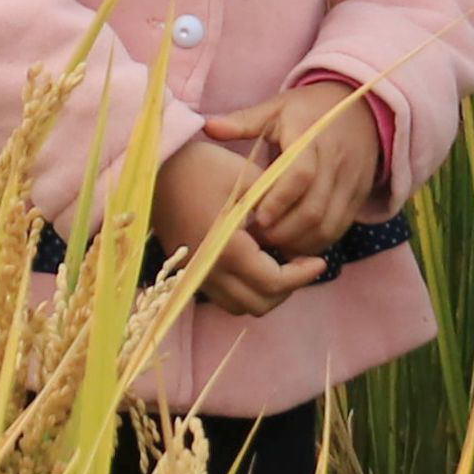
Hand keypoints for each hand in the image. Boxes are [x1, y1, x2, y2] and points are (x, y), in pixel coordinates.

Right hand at [149, 136, 319, 317]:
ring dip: (265, 292)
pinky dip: (244, 289)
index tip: (320, 260)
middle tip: (302, 262)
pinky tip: (254, 262)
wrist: (154, 170)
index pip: (275, 282)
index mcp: (227, 249)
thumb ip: (277, 205)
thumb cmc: (201, 167)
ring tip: (280, 264)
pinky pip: (224, 296)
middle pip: (260, 304)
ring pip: (241, 306)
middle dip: (287, 288)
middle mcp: (209, 271)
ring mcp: (196, 274)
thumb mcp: (247, 177)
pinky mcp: (188, 271)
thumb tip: (298, 228)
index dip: (303, 276)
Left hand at [217, 83, 389, 257]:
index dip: (278, 199)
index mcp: (311, 136)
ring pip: (328, 226)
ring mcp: (350, 183)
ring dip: (298, 242)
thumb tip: (208, 127)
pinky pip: (339, 229)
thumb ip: (244, 121)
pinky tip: (294, 244)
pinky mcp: (358, 199)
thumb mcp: (277, 109)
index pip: (300, 173)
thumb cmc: (309, 111)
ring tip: (272, 244)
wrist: (362, 113)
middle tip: (256, 237)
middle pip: (313, 209)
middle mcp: (336, 163)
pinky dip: (316, 243)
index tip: (257, 216)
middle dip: (282, 231)